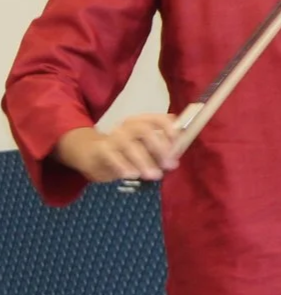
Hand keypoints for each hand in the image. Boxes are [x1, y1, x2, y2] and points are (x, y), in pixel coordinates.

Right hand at [52, 115, 181, 183]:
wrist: (90, 154)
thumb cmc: (123, 152)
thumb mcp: (143, 150)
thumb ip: (158, 153)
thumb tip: (175, 162)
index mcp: (141, 123)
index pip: (156, 119)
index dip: (168, 127)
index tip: (177, 140)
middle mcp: (127, 127)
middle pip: (144, 130)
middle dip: (159, 147)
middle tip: (168, 165)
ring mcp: (113, 137)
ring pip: (129, 145)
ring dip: (143, 160)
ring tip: (154, 175)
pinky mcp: (101, 149)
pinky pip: (113, 156)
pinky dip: (123, 165)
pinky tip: (131, 175)